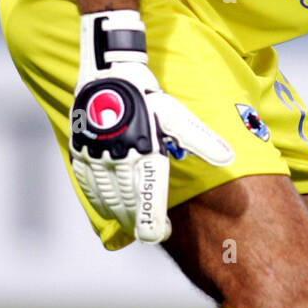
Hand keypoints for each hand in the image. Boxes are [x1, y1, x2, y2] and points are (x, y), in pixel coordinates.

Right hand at [70, 10, 232, 243]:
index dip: (152, 223)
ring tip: (132, 223)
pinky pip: (87, 186)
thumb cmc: (147, 96)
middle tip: (149, 232)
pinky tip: (108, 208)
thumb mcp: (177, 115)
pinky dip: (98, 201)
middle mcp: (117, 158)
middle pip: (127, 204)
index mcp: (143, 153)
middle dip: (138, 222)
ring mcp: (95, 157)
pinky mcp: (79, 152)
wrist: (108, 73)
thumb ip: (200, 140)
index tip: (159, 234)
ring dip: (120, 215)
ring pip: (106, 198)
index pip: (148, 199)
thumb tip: (228, 157)